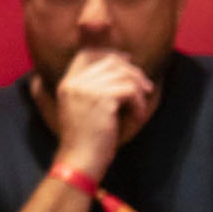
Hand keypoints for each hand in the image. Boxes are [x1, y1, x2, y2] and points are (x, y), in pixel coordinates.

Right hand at [51, 49, 155, 174]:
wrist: (80, 158)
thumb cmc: (86, 139)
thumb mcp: (81, 108)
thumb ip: (92, 88)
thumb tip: (122, 66)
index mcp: (66, 83)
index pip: (86, 53)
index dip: (110, 53)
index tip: (127, 61)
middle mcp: (74, 83)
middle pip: (111, 61)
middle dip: (133, 72)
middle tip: (146, 88)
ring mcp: (86, 89)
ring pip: (124, 75)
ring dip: (139, 91)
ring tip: (140, 107)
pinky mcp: (102, 99)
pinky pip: (131, 91)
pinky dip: (139, 104)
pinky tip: (137, 116)